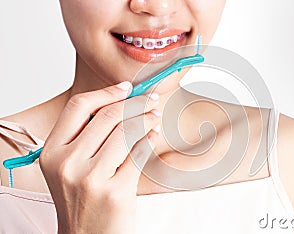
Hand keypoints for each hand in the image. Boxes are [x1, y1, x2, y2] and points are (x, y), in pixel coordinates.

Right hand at [39, 81, 160, 232]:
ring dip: (146, 119)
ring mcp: (92, 178)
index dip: (106, 93)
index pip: (79, 107)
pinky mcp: (116, 191)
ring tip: (154, 116)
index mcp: (52, 152)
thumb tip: (118, 102)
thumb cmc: (80, 200)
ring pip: (127, 132)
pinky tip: (153, 135)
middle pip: (108, 116)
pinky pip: (139, 153)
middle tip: (149, 99)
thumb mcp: (68, 167)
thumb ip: (84, 137)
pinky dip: (150, 139)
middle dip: (135, 103)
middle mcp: (68, 163)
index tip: (126, 88)